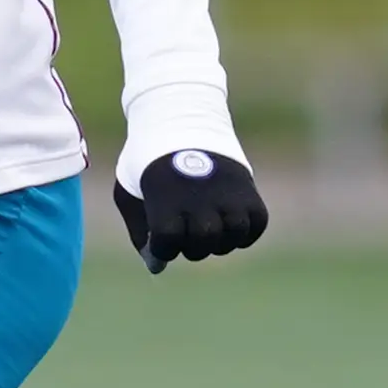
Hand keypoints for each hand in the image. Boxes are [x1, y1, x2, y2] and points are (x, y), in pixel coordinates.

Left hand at [114, 148, 268, 269]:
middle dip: (193, 247)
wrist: (180, 120)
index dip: (164, 247)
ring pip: (234, 235)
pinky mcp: (248, 188)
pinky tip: (231, 226)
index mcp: (165, 197)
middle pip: (203, 242)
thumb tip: (157, 267)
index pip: (169, 243)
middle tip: (188, 232)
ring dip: (222, 241)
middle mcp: (199, 197)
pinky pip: (257, 224)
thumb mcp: (130, 192)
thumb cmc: (148, 163)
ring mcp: (227, 192)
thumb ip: (140, 232)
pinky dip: (247, 232)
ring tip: (211, 229)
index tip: (162, 236)